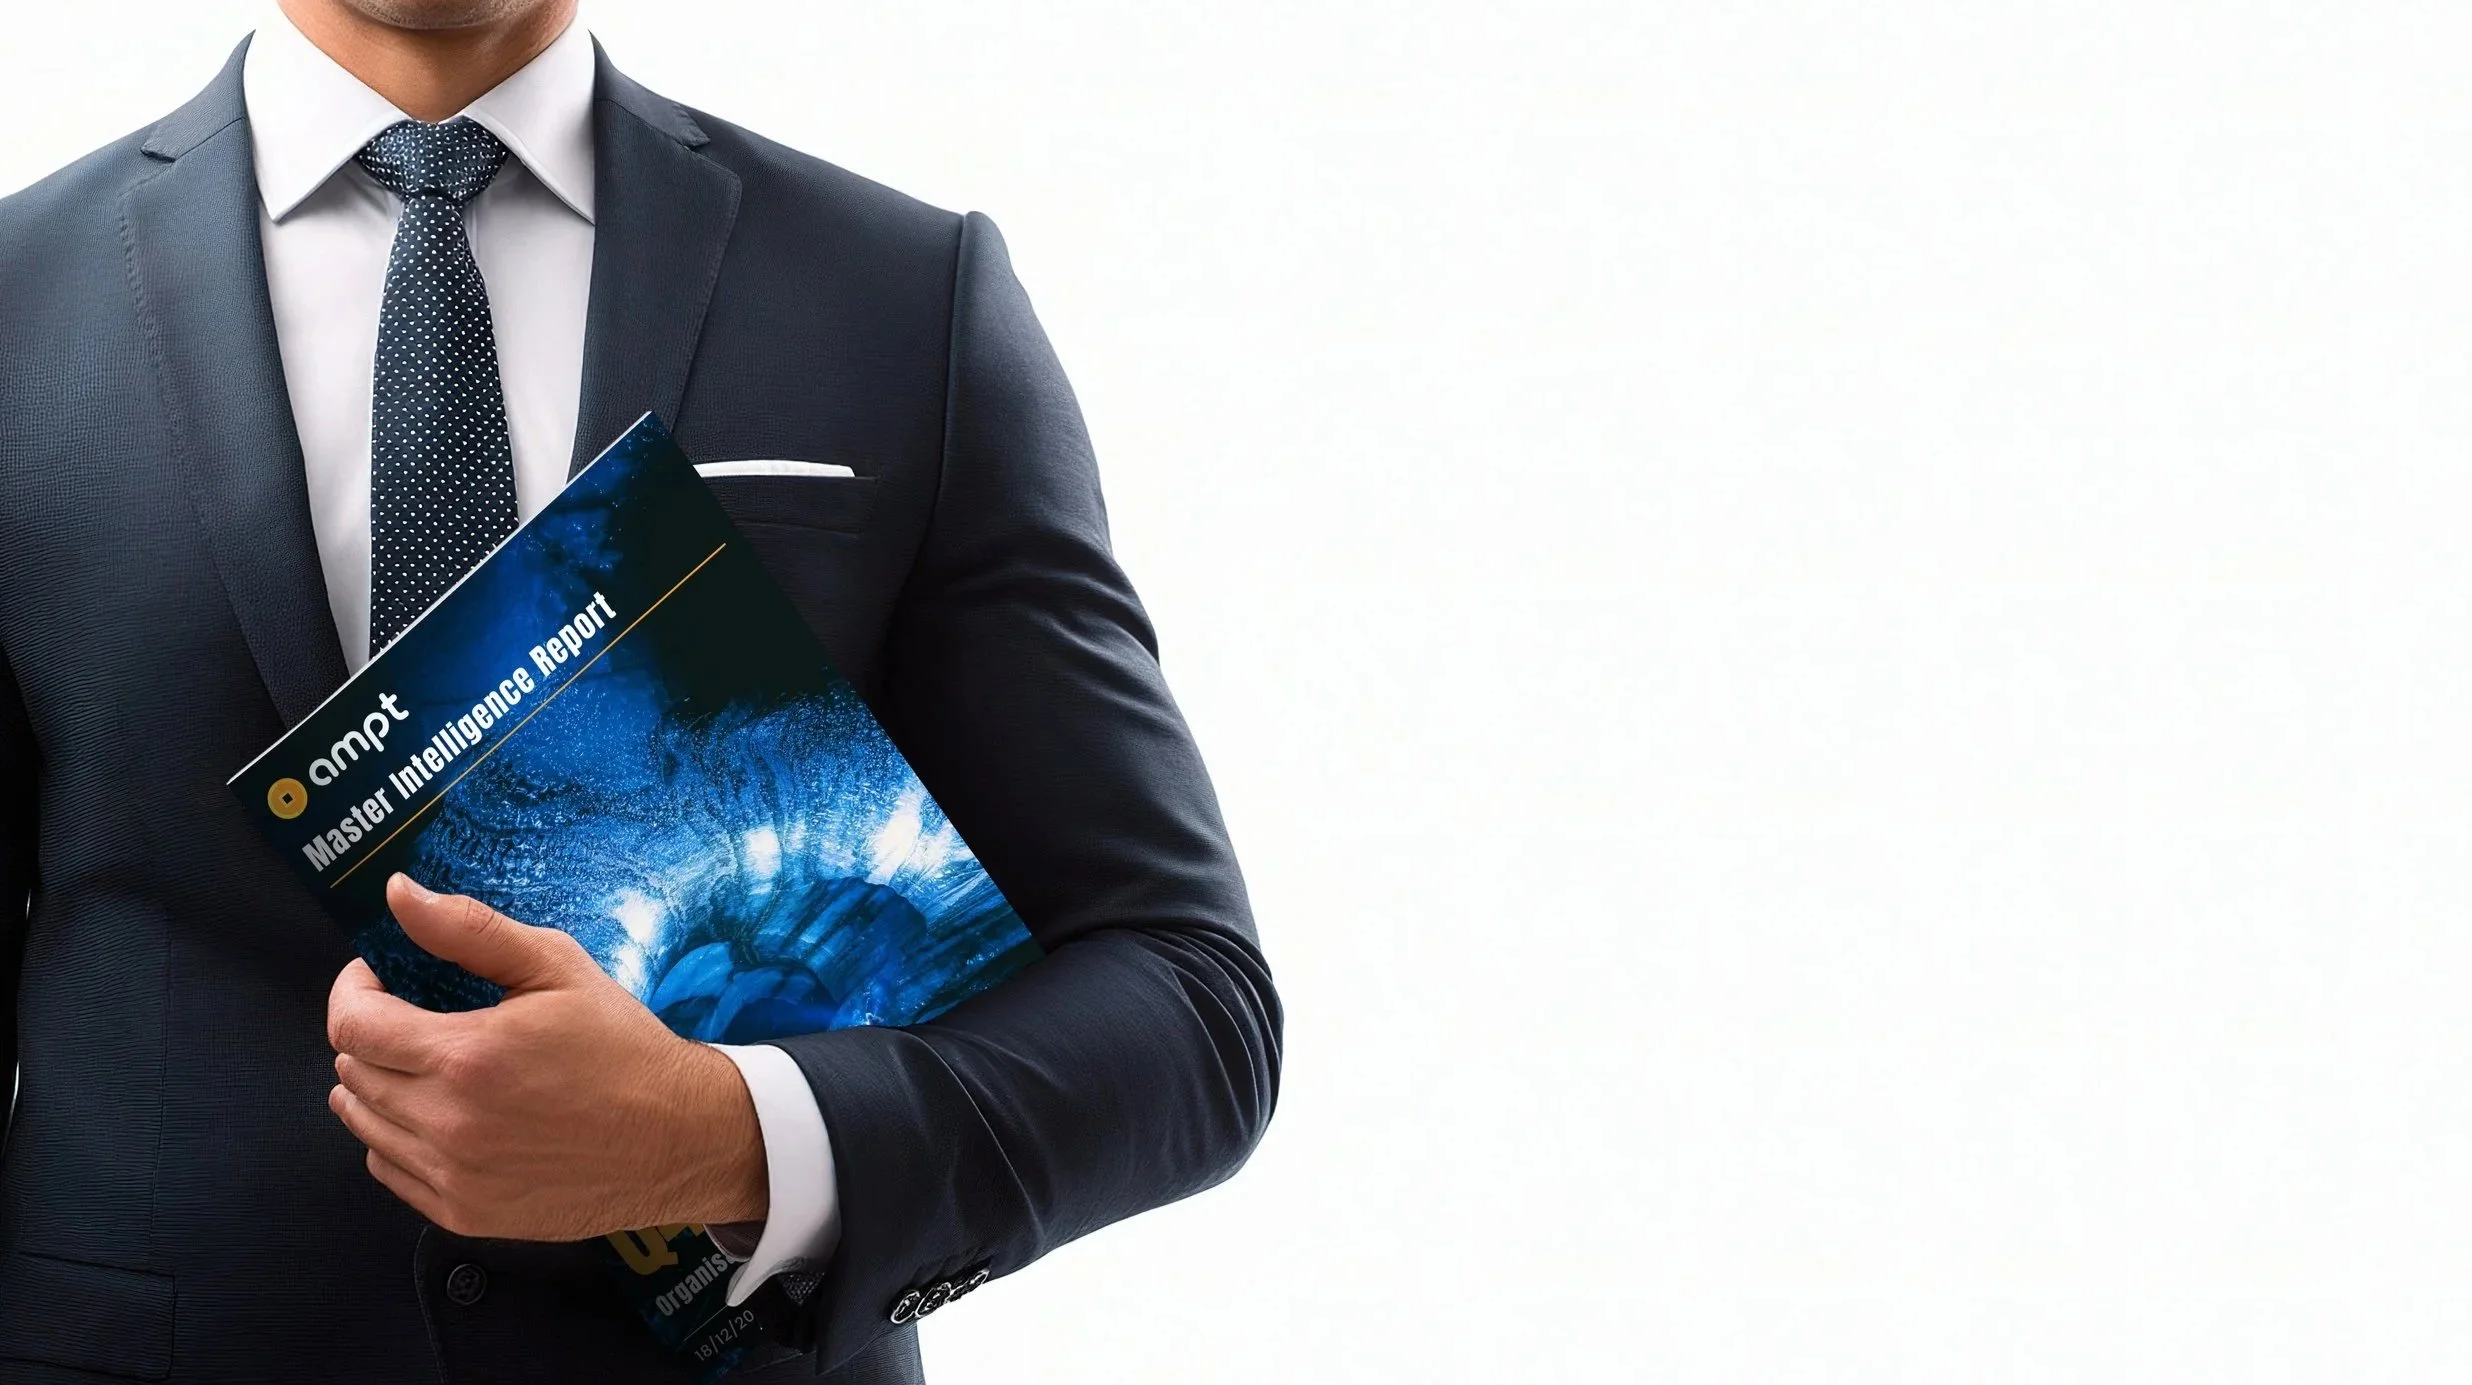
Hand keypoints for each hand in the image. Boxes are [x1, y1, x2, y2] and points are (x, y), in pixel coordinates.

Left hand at [325, 873, 769, 1239]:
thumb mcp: (558, 968)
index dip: (353, 990)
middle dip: (370, 1032)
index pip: (352, 1025)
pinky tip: (437, 1113)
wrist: (677, 1138)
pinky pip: (389, 1169)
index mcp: (466, 1057)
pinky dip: (395, 1136)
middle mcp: (448, 1124)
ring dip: (374, 1085)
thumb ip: (470, 930)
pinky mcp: (464, 1212)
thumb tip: (399, 893)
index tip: (376, 976)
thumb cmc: (623, 1049)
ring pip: (362, 1124)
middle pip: (353, 1072)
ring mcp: (453, 1176)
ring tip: (418, 1062)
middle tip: (412, 1015)